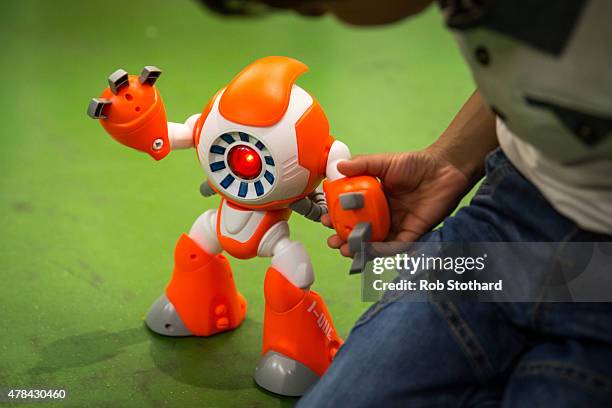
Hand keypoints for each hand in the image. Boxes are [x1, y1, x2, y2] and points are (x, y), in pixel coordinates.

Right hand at [321, 147, 472, 255]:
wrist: (445, 169)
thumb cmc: (416, 163)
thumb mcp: (385, 161)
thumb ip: (362, 164)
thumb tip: (337, 167)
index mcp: (374, 199)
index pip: (351, 212)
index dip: (337, 218)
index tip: (325, 220)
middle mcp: (384, 215)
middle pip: (360, 232)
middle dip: (344, 239)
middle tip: (332, 241)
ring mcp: (397, 226)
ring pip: (375, 243)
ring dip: (359, 249)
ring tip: (345, 250)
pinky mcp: (413, 233)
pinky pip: (397, 246)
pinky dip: (383, 251)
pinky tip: (370, 251)